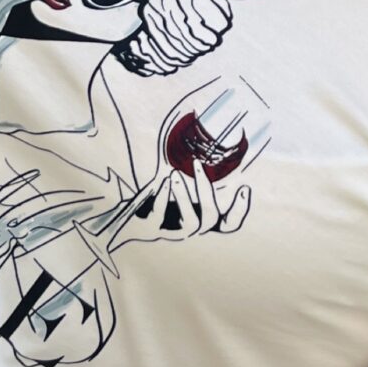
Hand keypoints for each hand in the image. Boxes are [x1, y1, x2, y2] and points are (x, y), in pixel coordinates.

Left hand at [114, 161, 249, 248]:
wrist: (123, 220)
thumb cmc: (152, 199)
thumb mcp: (172, 185)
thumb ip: (186, 171)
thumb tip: (195, 134)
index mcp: (198, 219)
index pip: (228, 224)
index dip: (239, 210)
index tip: (244, 187)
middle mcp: (190, 229)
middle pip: (210, 217)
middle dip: (206, 190)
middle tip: (197, 165)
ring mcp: (173, 232)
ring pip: (192, 222)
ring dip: (185, 197)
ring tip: (174, 174)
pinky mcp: (154, 231)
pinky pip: (161, 217)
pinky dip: (163, 198)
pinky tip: (161, 181)